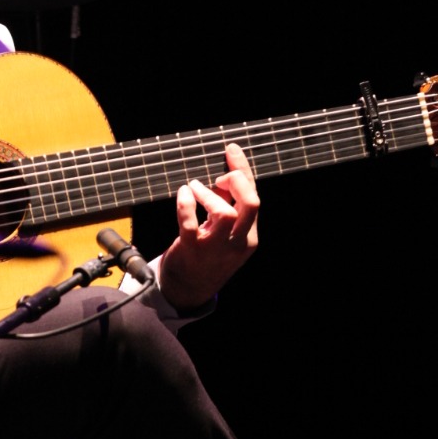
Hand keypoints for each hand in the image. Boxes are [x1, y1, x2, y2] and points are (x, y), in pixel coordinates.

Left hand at [158, 143, 259, 310]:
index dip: (243, 170)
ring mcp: (215, 248)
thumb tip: (225, 174)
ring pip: (223, 213)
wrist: (189, 288)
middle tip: (219, 177)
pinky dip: (186, 203)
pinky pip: (189, 224)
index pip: (254, 197)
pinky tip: (184, 193)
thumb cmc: (207, 254)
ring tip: (195, 187)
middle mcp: (237, 243)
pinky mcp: (191, 251)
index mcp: (249, 237)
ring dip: (208, 194)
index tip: (231, 150)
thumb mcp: (225, 233)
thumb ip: (229, 207)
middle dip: (237, 180)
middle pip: (250, 204)